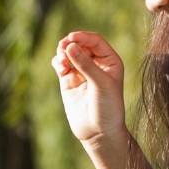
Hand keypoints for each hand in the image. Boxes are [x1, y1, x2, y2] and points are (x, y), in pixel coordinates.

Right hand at [50, 31, 126, 147]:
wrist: (99, 132)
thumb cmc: (108, 107)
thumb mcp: (100, 84)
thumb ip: (86, 64)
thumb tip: (69, 46)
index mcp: (110, 61)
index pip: (95, 41)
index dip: (83, 37)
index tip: (72, 38)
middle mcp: (96, 64)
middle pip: (80, 44)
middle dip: (71, 43)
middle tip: (63, 47)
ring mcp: (81, 72)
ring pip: (69, 53)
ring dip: (63, 52)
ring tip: (61, 60)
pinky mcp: (68, 81)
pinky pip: (61, 65)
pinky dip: (58, 62)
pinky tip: (60, 66)